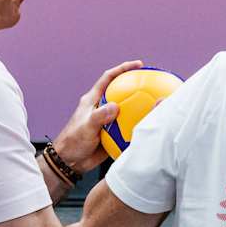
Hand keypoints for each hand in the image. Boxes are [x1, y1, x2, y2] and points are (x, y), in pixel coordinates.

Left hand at [51, 60, 143, 174]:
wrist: (71, 162)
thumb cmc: (73, 142)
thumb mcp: (86, 127)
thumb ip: (99, 116)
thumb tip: (115, 107)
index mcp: (93, 100)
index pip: (109, 78)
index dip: (122, 69)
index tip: (138, 65)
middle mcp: (101, 107)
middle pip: (121, 91)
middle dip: (135, 84)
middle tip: (151, 82)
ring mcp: (107, 120)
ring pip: (126, 109)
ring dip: (139, 106)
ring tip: (154, 104)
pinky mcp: (112, 133)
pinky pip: (127, 125)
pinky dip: (137, 124)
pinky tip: (148, 125)